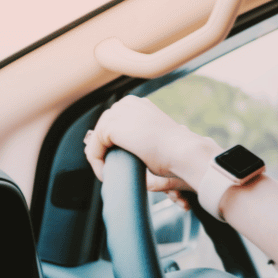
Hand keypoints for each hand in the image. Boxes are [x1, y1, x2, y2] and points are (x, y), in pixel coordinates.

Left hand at [83, 95, 219, 191]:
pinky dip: (98, 165)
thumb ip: (141, 135)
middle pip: (103, 128)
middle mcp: (127, 103)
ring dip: (100, 158)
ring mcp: (118, 113)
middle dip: (103, 150)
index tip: (118, 161)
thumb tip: (133, 146)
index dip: (113, 143)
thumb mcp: (156, 136)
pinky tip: (107, 175)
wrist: (184, 151)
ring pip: (97, 139)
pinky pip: (93, 149)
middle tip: (110, 169)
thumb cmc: (177, 150)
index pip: (114, 122)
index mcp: (138, 103)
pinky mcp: (110, 127)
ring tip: (110, 174)